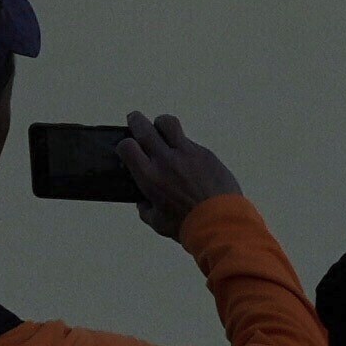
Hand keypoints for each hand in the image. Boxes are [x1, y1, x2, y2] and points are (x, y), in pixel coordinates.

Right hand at [108, 113, 246, 227]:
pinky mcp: (205, 153)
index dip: (124, 145)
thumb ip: (146, 209)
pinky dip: (183, 145)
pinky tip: (186, 158)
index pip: (128, 147)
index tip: (126, 148)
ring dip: (160, 123)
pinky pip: (190, 141)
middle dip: (135, 120)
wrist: (221, 222)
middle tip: (134, 119)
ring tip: (160, 127)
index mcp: (149, 177)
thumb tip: (143, 202)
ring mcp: (187, 153)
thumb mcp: (158, 222)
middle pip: (144, 128)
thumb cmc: (187, 226)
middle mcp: (165, 160)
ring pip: (169, 124)